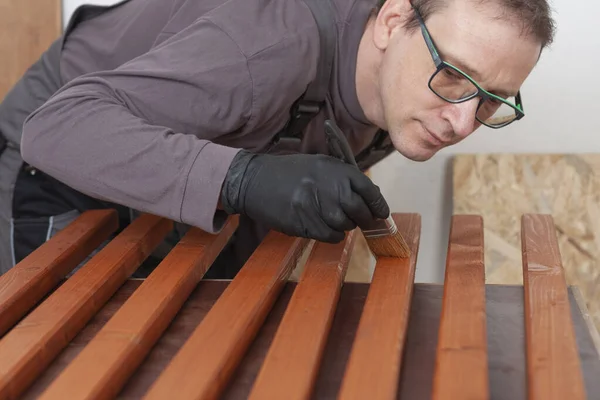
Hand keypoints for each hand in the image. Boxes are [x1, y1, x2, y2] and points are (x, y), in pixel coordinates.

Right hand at [220, 150, 389, 242]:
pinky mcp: (304, 223)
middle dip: (365, 219)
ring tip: (335, 218)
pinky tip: (325, 226)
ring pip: (346, 225)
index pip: (368, 190)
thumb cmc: (291, 173)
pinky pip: (331, 236)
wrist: (255, 181)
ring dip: (346, 226)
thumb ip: (344, 179)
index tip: (381, 213)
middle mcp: (328, 186)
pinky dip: (333, 235)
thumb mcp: (320, 165)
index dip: (378, 204)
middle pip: (360, 211)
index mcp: (335, 169)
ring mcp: (316, 206)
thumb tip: (372, 199)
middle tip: (362, 221)